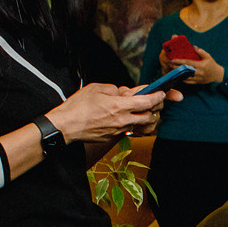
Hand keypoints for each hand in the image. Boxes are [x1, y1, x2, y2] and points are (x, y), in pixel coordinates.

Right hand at [48, 82, 168, 141]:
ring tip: (144, 110)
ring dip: (146, 117)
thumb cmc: (77, 107)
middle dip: (156, 108)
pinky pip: (130, 131)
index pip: (147, 101)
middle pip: (150, 116)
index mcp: (119, 106)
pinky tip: (130, 118)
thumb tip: (121, 92)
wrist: (66, 126)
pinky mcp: (114, 137)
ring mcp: (119, 130)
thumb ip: (113, 88)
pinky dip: (135, 124)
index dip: (158, 97)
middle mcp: (122, 120)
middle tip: (156, 101)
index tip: (162, 93)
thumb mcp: (95, 88)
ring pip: (141, 125)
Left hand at [173, 46, 225, 85]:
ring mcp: (197, 78)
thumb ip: (201, 52)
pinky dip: (182, 79)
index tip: (172, 59)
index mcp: (200, 66)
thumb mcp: (208, 56)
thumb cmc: (212, 64)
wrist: (217, 75)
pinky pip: (188, 82)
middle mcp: (198, 72)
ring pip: (185, 77)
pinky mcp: (197, 82)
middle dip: (176, 67)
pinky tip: (178, 76)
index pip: (188, 63)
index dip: (179, 61)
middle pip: (185, 70)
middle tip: (169, 64)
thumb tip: (193, 47)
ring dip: (178, 74)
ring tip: (172, 70)